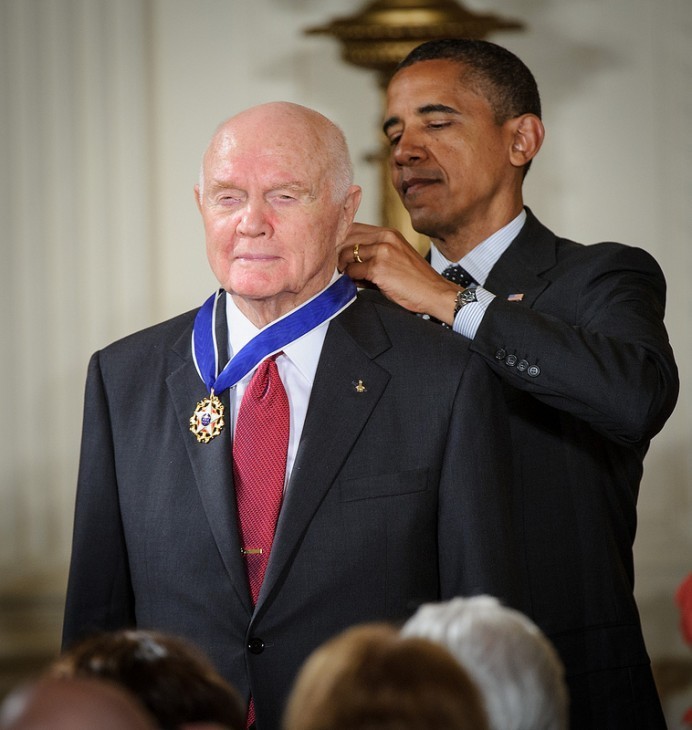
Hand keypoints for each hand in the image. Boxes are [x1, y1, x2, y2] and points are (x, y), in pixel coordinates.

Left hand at [338, 222, 460, 324]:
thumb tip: (348, 260)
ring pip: (346, 254)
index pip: (354, 227)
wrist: (434, 292)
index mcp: (389, 233)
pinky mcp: (379, 268)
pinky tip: (358, 283)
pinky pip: (353, 271)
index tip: (336, 251)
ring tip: (348, 275)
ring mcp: (382, 252)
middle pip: (347, 237)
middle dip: (337, 252)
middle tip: (337, 266)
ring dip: (344, 267)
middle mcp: (385, 238)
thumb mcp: (396, 257)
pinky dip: (352, 279)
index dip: (341, 239)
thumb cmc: (416, 280)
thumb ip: (374, 253)